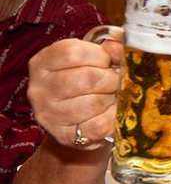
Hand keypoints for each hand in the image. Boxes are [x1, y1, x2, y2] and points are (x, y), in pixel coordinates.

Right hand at [27, 37, 122, 151]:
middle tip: (117, 82)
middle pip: (85, 78)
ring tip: (114, 96)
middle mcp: (39, 89)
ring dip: (112, 99)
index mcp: (42, 63)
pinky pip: (98, 125)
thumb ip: (108, 49)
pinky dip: (113, 117)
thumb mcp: (93, 59)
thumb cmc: (87, 82)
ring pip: (92, 103)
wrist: (80, 120)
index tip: (108, 61)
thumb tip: (119, 47)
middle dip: (110, 79)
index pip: (71, 52)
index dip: (99, 55)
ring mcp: (48, 114)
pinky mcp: (64, 136)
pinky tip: (113, 112)